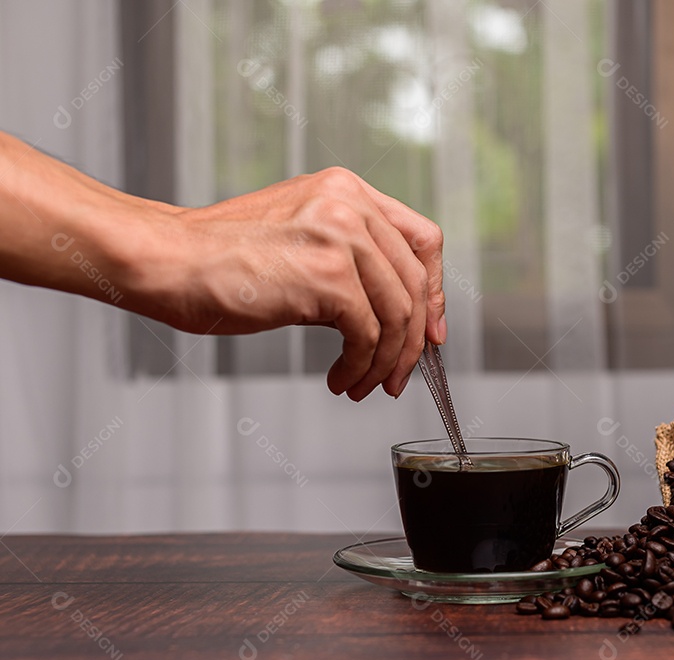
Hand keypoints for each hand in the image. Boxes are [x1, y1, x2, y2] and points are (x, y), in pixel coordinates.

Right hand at [135, 167, 444, 400]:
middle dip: (412, 341)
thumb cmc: (221, 258)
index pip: (422, 239)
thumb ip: (349, 259)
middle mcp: (350, 204)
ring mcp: (342, 237)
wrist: (168, 261)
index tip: (429, 329)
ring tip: (364, 383)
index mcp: (347, 190)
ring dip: (386, 361)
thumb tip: (395, 314)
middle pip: (416, 283)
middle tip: (398, 375)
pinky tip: (341, 378)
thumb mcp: (300, 238)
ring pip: (398, 314)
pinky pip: (369, 334)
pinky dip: (361, 366)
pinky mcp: (329, 276)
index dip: (434, 290)